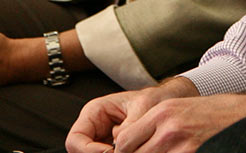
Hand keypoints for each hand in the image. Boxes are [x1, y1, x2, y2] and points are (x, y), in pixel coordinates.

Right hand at [67, 78, 196, 152]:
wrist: (169, 102)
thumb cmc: (156, 99)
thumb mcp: (144, 108)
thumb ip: (129, 126)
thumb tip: (118, 145)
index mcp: (95, 112)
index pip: (75, 139)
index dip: (88, 151)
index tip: (109, 152)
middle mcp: (95, 127)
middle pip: (80, 152)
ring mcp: (102, 140)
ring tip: (130, 150)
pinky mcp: (112, 149)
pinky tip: (132, 152)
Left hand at [110, 91, 245, 152]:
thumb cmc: (217, 113)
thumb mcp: (182, 109)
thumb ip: (156, 125)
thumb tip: (130, 144)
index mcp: (162, 112)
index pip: (125, 141)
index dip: (125, 152)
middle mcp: (168, 127)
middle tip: (155, 152)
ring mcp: (181, 145)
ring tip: (170, 152)